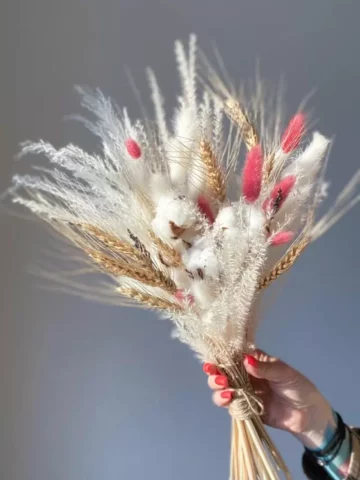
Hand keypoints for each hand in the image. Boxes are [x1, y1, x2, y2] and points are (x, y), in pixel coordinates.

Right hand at [204, 349, 335, 448]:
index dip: (220, 355)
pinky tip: (228, 399)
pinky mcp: (244, 408)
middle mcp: (244, 375)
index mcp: (253, 361)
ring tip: (224, 388)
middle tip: (217, 375)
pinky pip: (229, 404)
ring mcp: (243, 392)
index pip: (232, 355)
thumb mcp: (283, 373)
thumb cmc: (298, 387)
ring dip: (217, 387)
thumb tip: (246, 360)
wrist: (309, 415)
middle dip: (215, 372)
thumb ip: (264, 368)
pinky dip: (224, 401)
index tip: (214, 358)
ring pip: (221, 388)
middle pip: (222, 372)